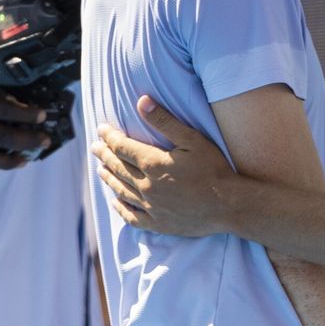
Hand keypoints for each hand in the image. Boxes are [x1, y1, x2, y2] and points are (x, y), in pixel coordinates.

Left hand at [89, 95, 233, 236]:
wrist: (229, 205)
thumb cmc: (214, 169)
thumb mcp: (192, 139)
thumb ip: (164, 121)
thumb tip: (142, 101)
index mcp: (153, 164)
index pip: (122, 147)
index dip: (110, 137)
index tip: (101, 130)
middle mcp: (147, 186)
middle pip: (118, 168)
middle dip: (105, 155)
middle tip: (95, 148)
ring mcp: (151, 207)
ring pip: (122, 191)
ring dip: (109, 178)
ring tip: (101, 170)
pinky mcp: (158, 223)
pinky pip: (131, 217)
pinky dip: (120, 208)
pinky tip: (116, 202)